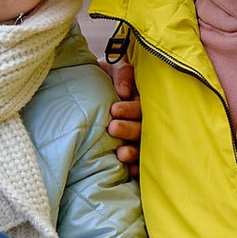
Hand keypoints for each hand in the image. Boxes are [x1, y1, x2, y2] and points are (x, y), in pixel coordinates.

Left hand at [105, 52, 141, 176]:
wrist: (92, 86)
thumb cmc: (105, 77)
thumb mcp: (113, 67)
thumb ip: (122, 73)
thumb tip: (124, 92)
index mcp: (142, 99)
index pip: (141, 106)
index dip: (130, 109)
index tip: (113, 109)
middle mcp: (144, 119)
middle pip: (143, 127)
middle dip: (129, 129)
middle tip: (112, 128)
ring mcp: (140, 136)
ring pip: (142, 146)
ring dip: (134, 151)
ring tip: (121, 154)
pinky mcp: (133, 151)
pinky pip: (140, 162)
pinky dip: (137, 167)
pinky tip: (130, 170)